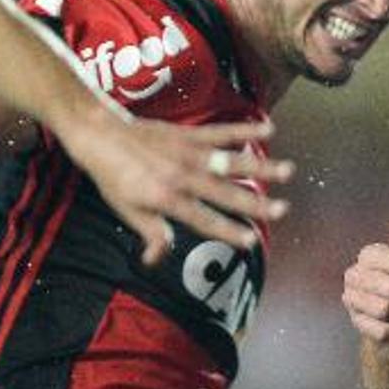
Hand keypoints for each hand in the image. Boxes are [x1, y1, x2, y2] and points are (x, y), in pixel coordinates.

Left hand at [70, 118, 291, 265]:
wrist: (100, 135)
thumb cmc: (114, 177)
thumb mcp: (127, 212)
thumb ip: (151, 234)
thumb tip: (157, 259)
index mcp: (166, 198)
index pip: (203, 219)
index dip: (227, 231)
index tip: (250, 241)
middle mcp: (182, 176)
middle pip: (225, 193)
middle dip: (255, 203)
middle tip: (282, 210)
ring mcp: (189, 152)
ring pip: (231, 161)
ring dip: (261, 167)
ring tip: (288, 171)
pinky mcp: (190, 134)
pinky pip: (222, 132)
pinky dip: (245, 130)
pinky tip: (269, 129)